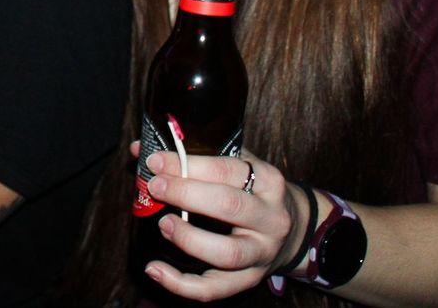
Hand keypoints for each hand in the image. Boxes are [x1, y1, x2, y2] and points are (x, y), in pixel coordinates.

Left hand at [140, 150, 305, 300]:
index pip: (227, 169)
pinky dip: (181, 283)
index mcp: (268, 181)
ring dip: (188, 238)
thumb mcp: (239, 166)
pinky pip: (215, 288)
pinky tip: (155, 269)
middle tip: (155, 187)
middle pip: (228, 206)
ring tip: (163, 224)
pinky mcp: (250, 279)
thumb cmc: (255, 192)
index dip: (188, 164)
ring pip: (227, 253)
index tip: (156, 160)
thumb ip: (195, 157)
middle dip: (186, 194)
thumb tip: (141, 149)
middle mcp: (270, 218)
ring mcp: (262, 252)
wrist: (296, 229)